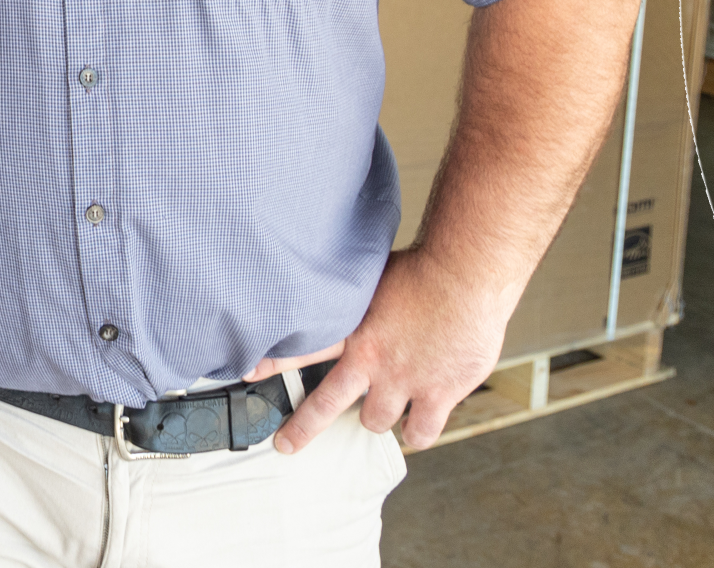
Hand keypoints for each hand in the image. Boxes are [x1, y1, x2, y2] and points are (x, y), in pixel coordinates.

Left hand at [268, 247, 510, 453]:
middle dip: (302, 428)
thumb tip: (331, 283)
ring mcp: (403, 381)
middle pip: (326, 405)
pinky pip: (420, 432)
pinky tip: (417, 424)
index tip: (247, 375)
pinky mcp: (438, 393)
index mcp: (353, 330)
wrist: (467, 276)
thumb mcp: (372, 277)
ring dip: (375, 417)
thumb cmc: (425, 269)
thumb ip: (351, 296)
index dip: (272, 365)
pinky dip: (418, 432)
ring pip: (374, 421)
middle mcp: (373, 360)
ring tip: (379, 409)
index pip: (299, 350)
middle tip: (286, 443)